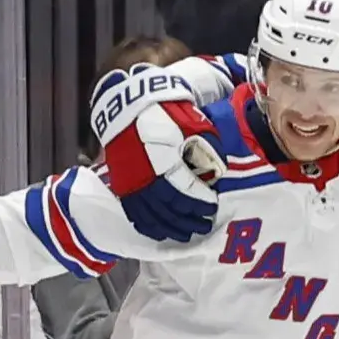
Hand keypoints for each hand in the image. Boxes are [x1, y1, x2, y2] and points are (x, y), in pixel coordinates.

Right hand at [91, 64, 225, 242]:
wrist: (130, 105)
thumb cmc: (167, 113)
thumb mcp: (193, 125)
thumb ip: (206, 149)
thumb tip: (216, 173)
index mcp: (163, 159)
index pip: (185, 190)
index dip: (200, 202)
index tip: (212, 207)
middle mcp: (144, 175)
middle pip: (169, 207)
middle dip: (188, 219)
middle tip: (204, 225)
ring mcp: (131, 182)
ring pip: (152, 215)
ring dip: (170, 227)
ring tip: (186, 233)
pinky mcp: (122, 185)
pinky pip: (134, 213)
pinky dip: (149, 226)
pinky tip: (160, 232)